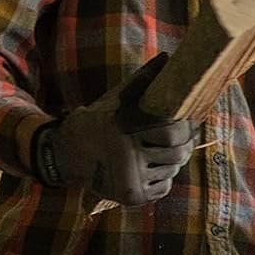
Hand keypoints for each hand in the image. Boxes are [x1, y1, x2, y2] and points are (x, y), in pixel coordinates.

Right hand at [46, 54, 195, 204]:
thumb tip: (166, 58)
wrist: (66, 155)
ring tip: (161, 149)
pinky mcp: (133, 196)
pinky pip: (164, 186)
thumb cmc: (96, 122)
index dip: (185, 128)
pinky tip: (152, 166)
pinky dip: (163, 176)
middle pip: (177, 154)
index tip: (188, 121)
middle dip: (184, 145)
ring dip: (172, 160)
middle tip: (184, 137)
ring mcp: (131, 179)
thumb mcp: (114, 99)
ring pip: (172, 170)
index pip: (172, 133)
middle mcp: (127, 156)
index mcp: (123, 129)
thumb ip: (141, 81)